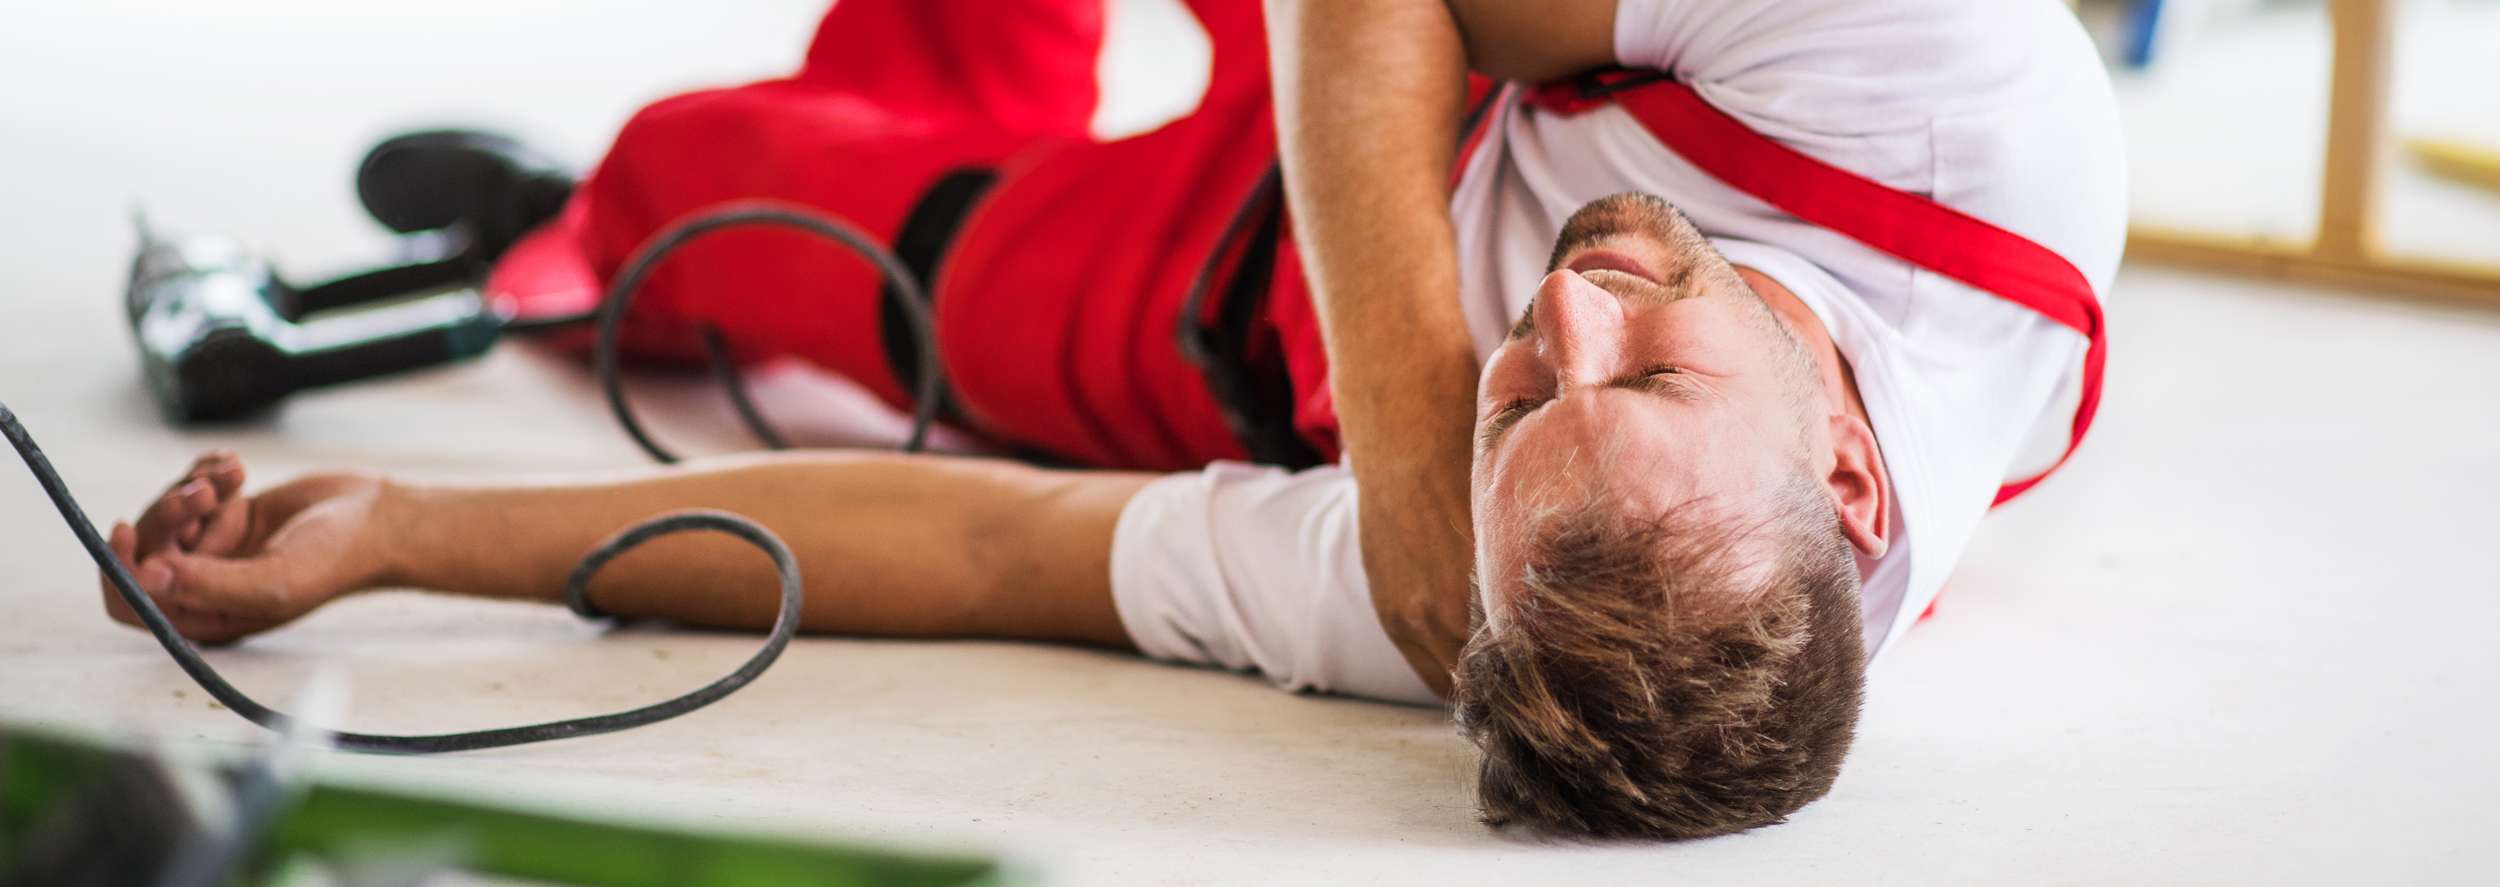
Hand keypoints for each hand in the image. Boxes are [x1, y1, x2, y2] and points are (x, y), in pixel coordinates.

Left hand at [99, 453, 396, 644]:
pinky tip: (236, 465)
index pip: (133, 603)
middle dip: (168, 513)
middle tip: (206, 493)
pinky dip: (205, 469)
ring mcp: (213, 547)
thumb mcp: (273, 581)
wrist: (377, 519)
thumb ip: (208, 585)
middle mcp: (202, 586)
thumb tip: (147, 577)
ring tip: (233, 474)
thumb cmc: (335, 559)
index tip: (126, 528)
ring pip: (163, 513)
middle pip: (145, 549)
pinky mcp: (225, 513)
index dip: (119, 569)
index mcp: (207, 618)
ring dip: (190, 486)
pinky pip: (188, 485)